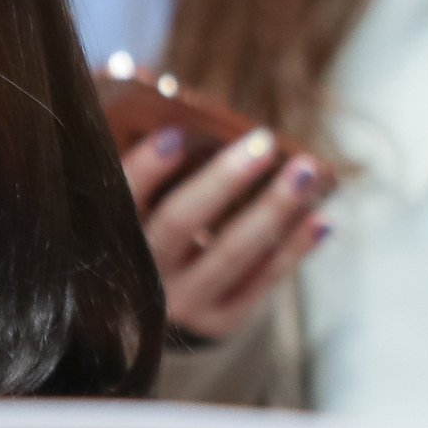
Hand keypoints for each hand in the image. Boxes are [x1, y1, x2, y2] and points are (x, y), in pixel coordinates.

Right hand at [122, 126, 331, 340]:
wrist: (145, 314)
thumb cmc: (143, 233)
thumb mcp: (131, 206)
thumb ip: (146, 167)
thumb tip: (171, 106)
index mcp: (108, 239)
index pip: (122, 200)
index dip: (145, 169)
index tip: (176, 134)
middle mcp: (139, 278)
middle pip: (179, 225)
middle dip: (223, 181)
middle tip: (262, 142)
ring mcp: (180, 303)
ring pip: (230, 254)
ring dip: (273, 210)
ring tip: (306, 171)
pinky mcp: (218, 320)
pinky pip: (260, 282)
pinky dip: (293, 249)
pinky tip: (319, 218)